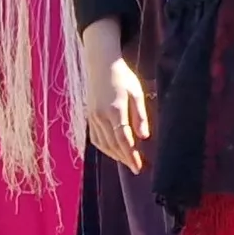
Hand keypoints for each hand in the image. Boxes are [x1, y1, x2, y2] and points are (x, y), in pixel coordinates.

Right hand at [78, 21, 149, 171]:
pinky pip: (95, 138)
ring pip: (103, 144)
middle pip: (113, 145)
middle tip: (137, 169)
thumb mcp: (137, 93)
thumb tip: (144, 137)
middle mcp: (101, 116)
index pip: (124, 139)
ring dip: (115, 156)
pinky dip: (104, 148)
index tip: (139, 167)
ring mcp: (93, 117)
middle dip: (125, 159)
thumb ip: (140, 116)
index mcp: (115, 110)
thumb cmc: (123, 77)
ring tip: (128, 162)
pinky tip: (114, 152)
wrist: (101, 65)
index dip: (131, 155)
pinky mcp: (89, 117)